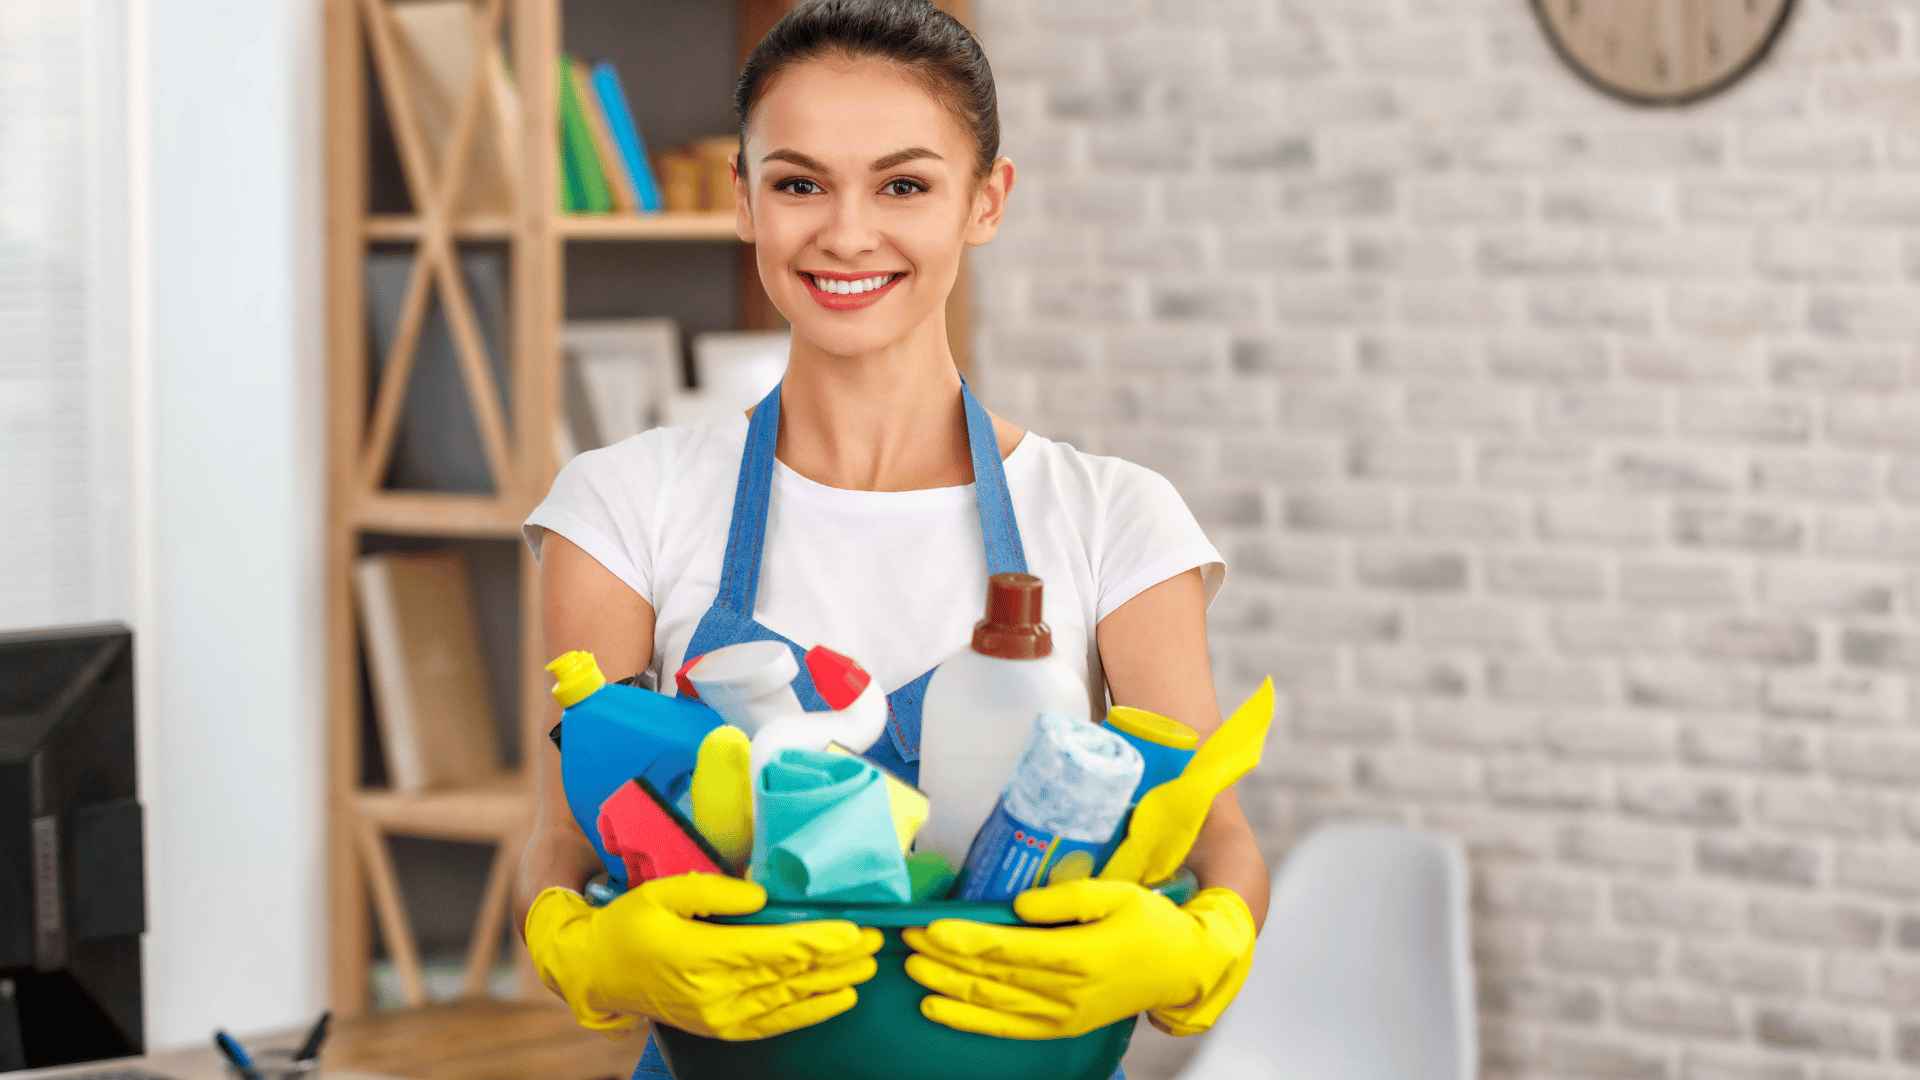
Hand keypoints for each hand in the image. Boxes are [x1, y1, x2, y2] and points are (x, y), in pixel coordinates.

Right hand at [525, 873, 882, 1040]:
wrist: (599, 973)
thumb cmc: (631, 925)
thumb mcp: (663, 892)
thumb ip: (713, 892)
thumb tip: (760, 897)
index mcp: (700, 956)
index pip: (772, 950)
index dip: (816, 941)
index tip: (852, 929)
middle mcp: (714, 993)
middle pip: (789, 975)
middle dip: (836, 958)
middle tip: (877, 939)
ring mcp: (720, 1017)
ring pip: (789, 1000)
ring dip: (832, 982)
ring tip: (869, 964)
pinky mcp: (722, 1029)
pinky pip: (775, 1024)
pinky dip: (810, 1013)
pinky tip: (840, 999)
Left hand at [903, 878, 1254, 1038]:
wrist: (1183, 968)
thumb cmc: (1149, 922)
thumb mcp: (1116, 894)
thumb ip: (1066, 898)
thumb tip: (1018, 904)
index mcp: (1079, 954)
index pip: (1008, 948)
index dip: (965, 939)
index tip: (930, 925)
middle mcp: (1067, 991)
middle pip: (992, 976)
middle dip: (945, 958)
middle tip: (908, 939)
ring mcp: (1063, 1015)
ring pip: (994, 1003)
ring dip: (948, 987)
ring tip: (913, 969)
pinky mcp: (1062, 1028)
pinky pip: (1008, 1028)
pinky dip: (970, 1021)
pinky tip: (938, 1008)